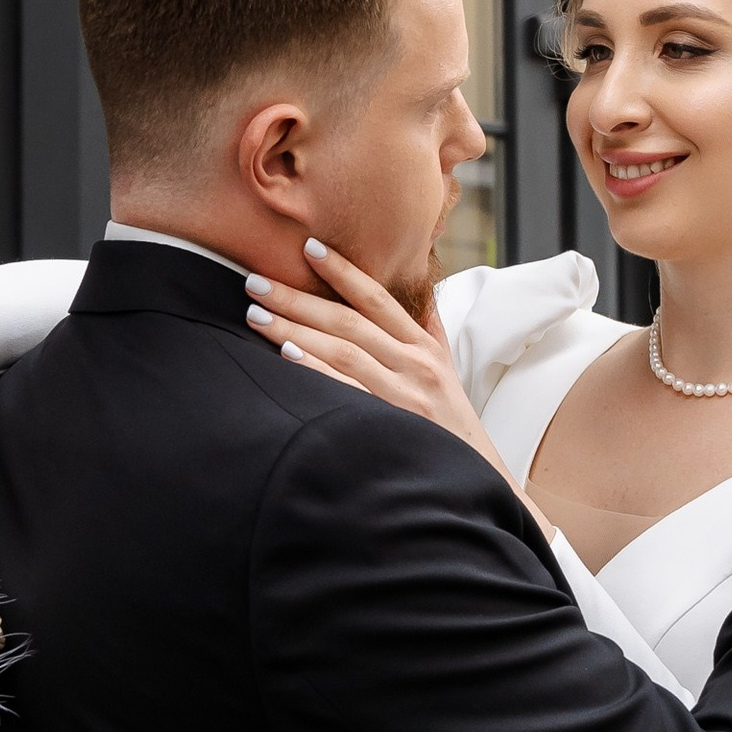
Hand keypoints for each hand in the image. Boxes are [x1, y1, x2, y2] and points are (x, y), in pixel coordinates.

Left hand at [245, 242, 521, 488]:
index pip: (378, 299)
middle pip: (349, 321)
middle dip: (299, 298)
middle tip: (256, 282)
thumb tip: (416, 285)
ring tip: (256, 314)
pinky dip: (316, 370)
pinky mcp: (392, 425)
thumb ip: (427, 327)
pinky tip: (287, 355)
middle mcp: (416, 366)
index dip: (344, 270)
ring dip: (295, 329)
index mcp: (424, 348)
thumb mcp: (447, 370)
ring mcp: (403, 396)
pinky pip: (346, 392)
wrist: (475, 483)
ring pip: (343, 351)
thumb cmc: (451, 426)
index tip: (308, 248)